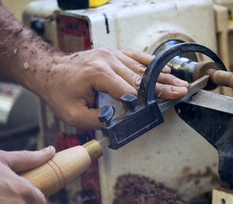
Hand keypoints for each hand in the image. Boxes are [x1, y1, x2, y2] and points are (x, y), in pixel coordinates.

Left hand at [39, 47, 188, 128]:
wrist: (50, 70)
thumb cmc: (60, 91)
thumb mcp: (72, 114)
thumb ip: (96, 120)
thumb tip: (117, 120)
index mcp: (99, 74)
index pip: (130, 90)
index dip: (147, 101)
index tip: (163, 106)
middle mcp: (108, 60)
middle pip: (141, 78)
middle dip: (163, 87)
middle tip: (182, 92)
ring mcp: (111, 54)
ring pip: (142, 68)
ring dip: (162, 77)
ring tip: (180, 84)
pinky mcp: (113, 54)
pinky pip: (136, 57)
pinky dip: (151, 64)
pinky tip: (165, 70)